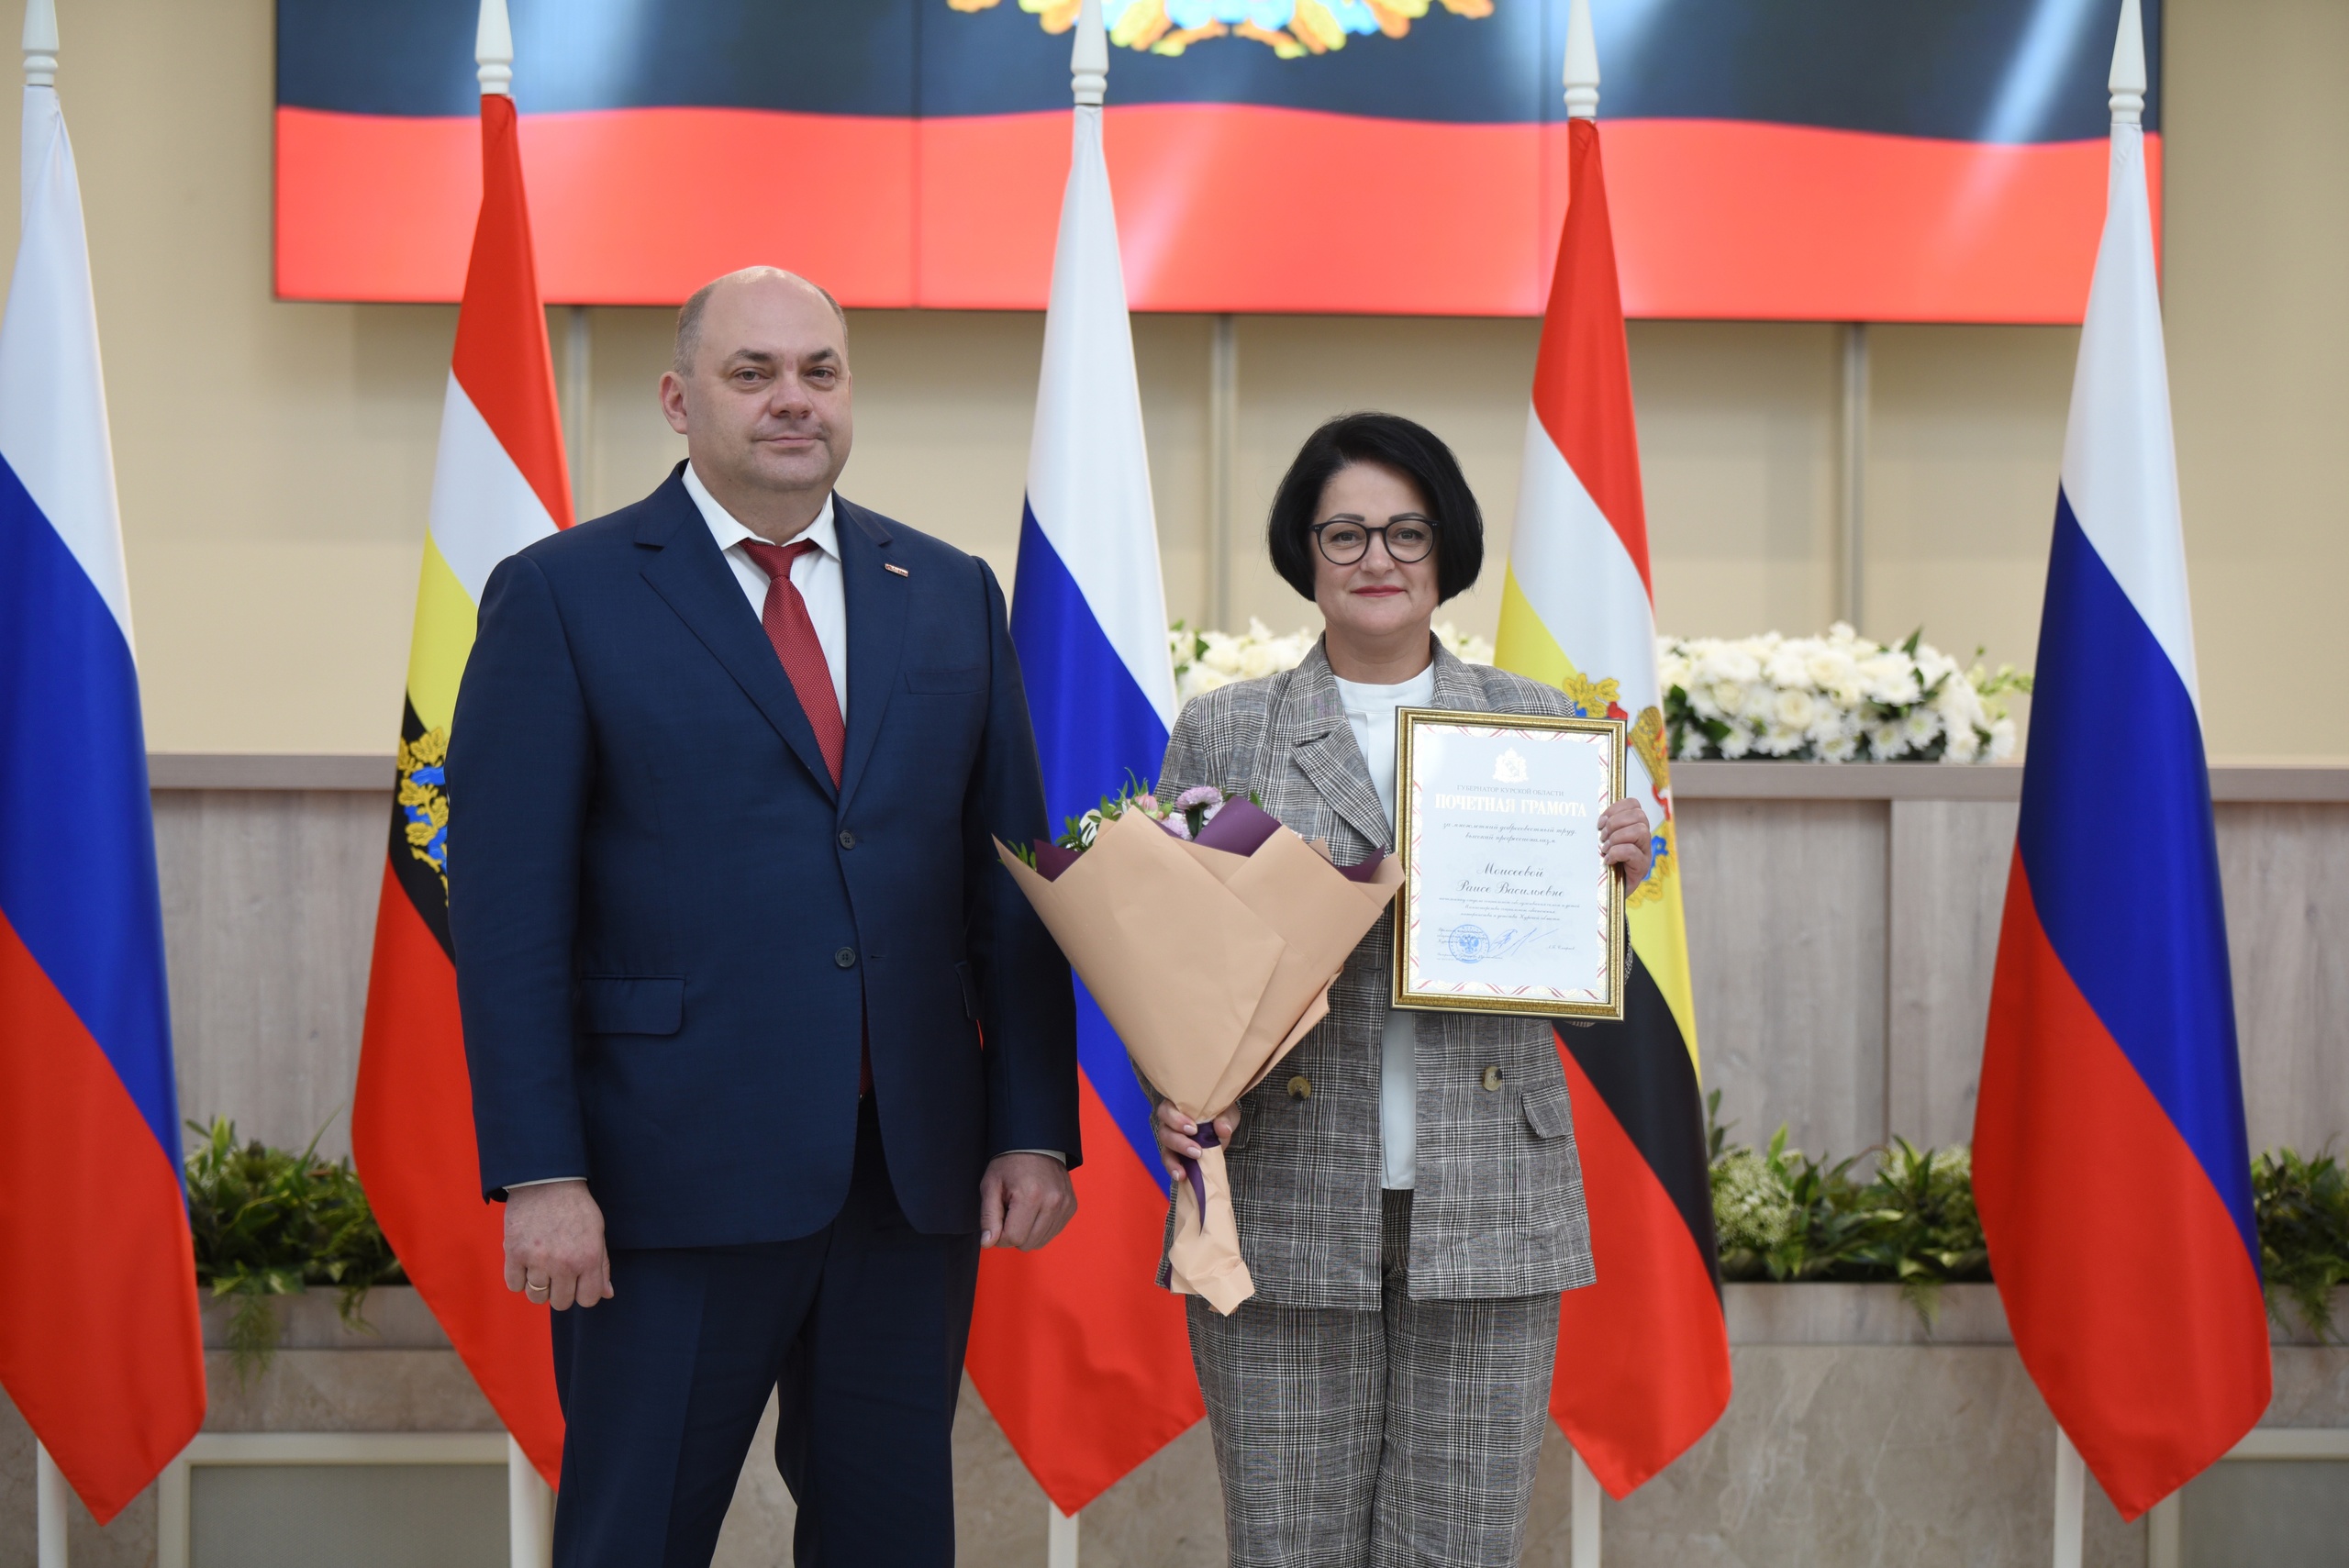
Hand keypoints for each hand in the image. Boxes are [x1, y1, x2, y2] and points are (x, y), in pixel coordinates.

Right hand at [503, 1180, 612, 1310]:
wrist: (547, 1181)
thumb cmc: (575, 1206)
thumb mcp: (597, 1232)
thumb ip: (602, 1266)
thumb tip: (606, 1294)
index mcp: (588, 1258)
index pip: (588, 1299)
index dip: (583, 1293)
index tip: (578, 1282)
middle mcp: (564, 1264)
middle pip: (561, 1303)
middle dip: (561, 1291)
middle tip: (557, 1272)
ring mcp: (538, 1260)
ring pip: (536, 1297)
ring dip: (539, 1286)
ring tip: (541, 1266)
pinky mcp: (514, 1253)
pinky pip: (514, 1285)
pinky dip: (518, 1278)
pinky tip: (525, 1263)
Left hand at [978, 1153, 1076, 1250]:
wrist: (1037, 1144)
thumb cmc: (1009, 1164)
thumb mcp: (990, 1186)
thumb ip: (988, 1217)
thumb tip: (988, 1244)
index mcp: (1030, 1196)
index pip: (1013, 1238)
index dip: (999, 1235)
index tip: (998, 1219)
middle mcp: (1053, 1202)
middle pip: (1028, 1244)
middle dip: (1014, 1234)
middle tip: (1010, 1211)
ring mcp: (1065, 1205)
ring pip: (1041, 1242)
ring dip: (1028, 1232)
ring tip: (1023, 1209)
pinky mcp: (1072, 1207)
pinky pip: (1053, 1233)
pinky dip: (1041, 1227)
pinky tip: (1035, 1209)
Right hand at [1154, 1100, 1240, 1185]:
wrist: (1221, 1131)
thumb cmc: (1219, 1115)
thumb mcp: (1227, 1113)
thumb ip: (1225, 1118)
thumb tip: (1223, 1129)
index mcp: (1178, 1107)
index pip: (1168, 1110)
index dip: (1176, 1120)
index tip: (1193, 1129)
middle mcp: (1169, 1123)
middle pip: (1164, 1131)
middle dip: (1178, 1142)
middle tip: (1196, 1150)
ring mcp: (1171, 1140)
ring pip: (1165, 1149)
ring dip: (1174, 1160)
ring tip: (1185, 1170)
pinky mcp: (1174, 1155)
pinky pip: (1169, 1163)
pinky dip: (1174, 1170)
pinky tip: (1181, 1176)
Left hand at [1598, 799, 1653, 886]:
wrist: (1607, 893)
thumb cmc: (1603, 866)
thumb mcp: (1602, 843)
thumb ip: (1604, 828)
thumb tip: (1593, 815)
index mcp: (1634, 827)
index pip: (1634, 804)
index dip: (1616, 808)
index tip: (1601, 821)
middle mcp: (1643, 839)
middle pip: (1639, 815)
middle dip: (1616, 823)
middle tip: (1602, 837)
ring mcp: (1644, 853)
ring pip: (1640, 830)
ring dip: (1617, 837)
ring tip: (1605, 849)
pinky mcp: (1641, 868)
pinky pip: (1632, 851)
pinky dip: (1617, 853)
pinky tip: (1607, 860)